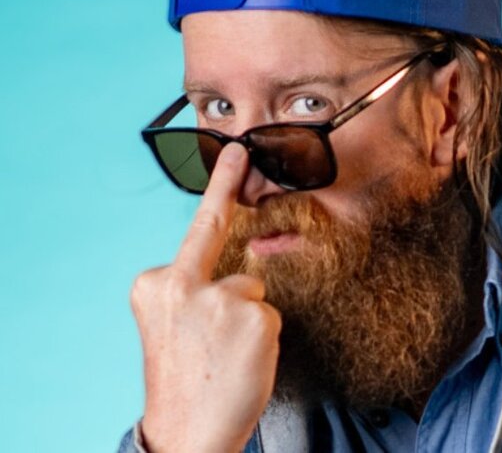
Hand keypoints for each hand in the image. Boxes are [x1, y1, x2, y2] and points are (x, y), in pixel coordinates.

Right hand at [130, 144, 281, 452]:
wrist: (188, 432)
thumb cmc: (185, 378)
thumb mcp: (173, 326)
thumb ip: (195, 290)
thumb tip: (237, 268)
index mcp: (155, 284)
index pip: (194, 231)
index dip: (218, 188)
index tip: (233, 154)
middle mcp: (181, 282)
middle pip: (218, 233)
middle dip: (226, 185)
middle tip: (237, 153)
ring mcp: (220, 297)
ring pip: (251, 290)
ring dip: (247, 318)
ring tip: (224, 355)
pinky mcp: (255, 316)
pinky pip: (270, 314)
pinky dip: (263, 337)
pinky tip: (241, 360)